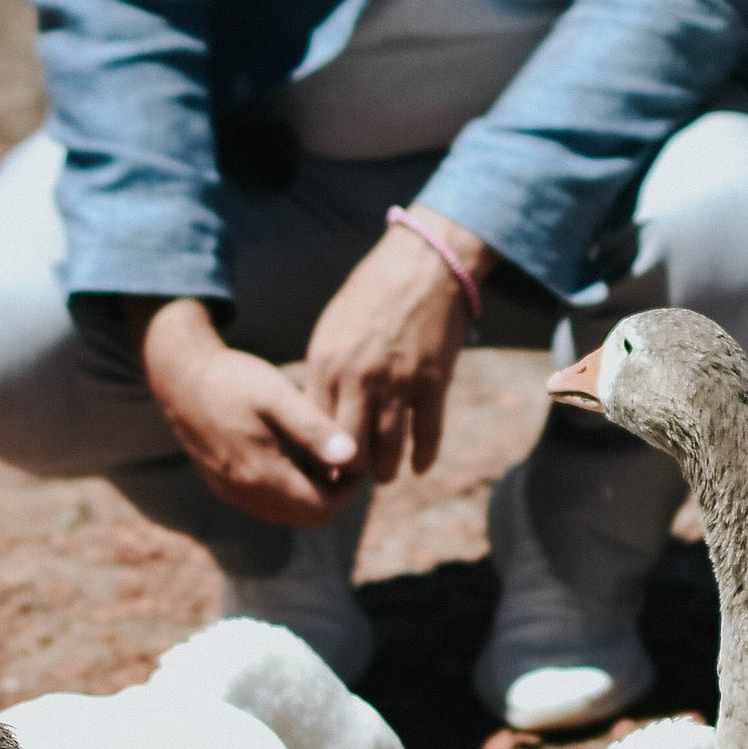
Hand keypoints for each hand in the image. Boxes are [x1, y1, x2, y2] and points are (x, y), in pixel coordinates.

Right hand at [132, 301, 361, 527]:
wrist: (181, 376)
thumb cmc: (233, 380)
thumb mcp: (278, 397)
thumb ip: (315, 429)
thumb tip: (353, 457)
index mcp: (262, 476)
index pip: (323, 509)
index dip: (350, 491)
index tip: (356, 458)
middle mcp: (244, 494)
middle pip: (308, 518)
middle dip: (334, 494)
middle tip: (344, 458)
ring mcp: (230, 493)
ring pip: (287, 514)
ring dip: (311, 494)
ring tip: (321, 455)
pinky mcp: (222, 486)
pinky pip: (266, 504)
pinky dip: (288, 490)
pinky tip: (294, 458)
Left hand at [303, 207, 485, 486]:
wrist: (423, 266)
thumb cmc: (371, 294)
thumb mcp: (333, 329)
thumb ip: (326, 371)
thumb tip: (320, 413)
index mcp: (327, 364)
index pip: (315, 428)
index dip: (319, 454)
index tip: (322, 468)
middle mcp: (359, 379)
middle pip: (349, 447)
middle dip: (349, 471)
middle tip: (352, 482)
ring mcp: (398, 383)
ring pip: (388, 449)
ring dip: (385, 471)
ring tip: (384, 477)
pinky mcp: (432, 382)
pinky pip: (427, 433)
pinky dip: (423, 456)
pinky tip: (419, 468)